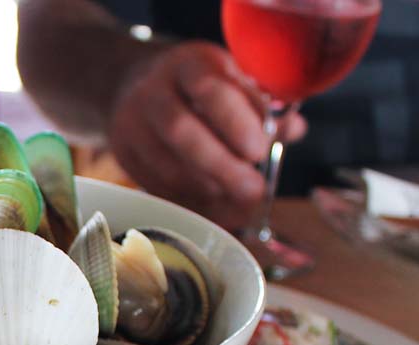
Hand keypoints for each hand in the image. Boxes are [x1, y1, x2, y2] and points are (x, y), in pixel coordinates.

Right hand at [106, 41, 304, 229]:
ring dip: (208, 189)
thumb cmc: (194, 84)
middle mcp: (152, 91)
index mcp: (188, 64)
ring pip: (167, 165)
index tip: (258, 150)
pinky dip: (189, 201)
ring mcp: (132, 125)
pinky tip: (214, 207)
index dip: (235, 123)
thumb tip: (294, 130)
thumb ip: (259, 105)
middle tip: (253, 189)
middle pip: (182, 132)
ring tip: (238, 202)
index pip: (209, 90)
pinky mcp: (123, 155)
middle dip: (222, 166)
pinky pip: (156, 185)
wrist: (132, 85)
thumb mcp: (229, 78)